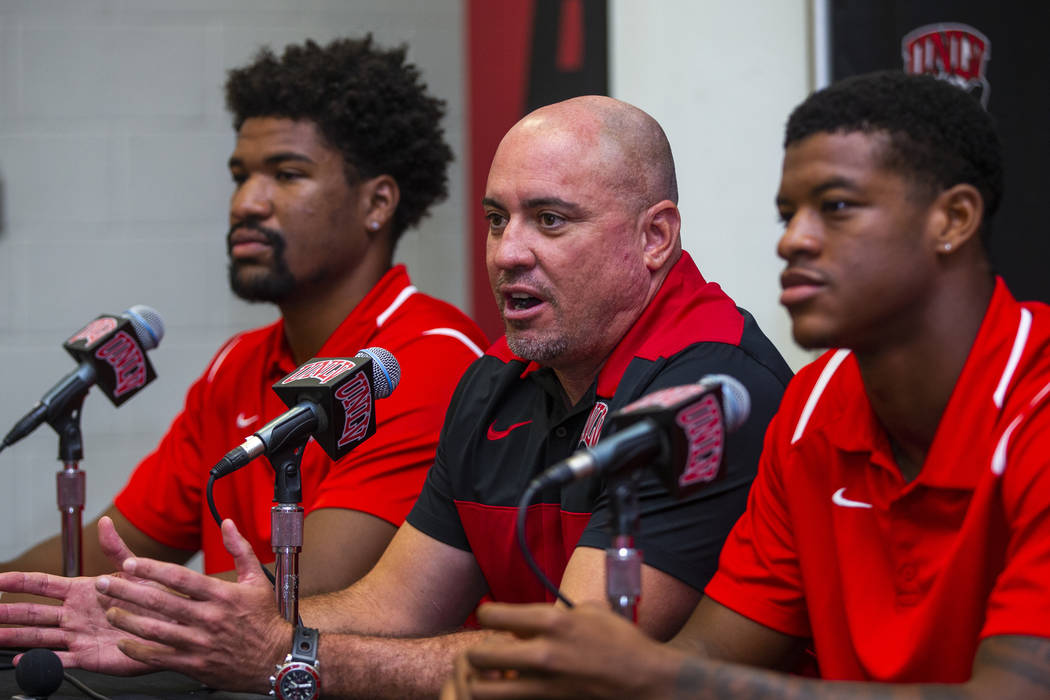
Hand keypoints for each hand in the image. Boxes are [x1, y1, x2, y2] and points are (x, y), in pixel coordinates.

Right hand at [0, 517, 163, 674]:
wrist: (176, 624)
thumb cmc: (157, 596)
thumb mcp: (136, 569)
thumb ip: (116, 549)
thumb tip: (105, 523)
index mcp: (83, 590)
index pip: (42, 585)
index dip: (18, 582)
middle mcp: (76, 613)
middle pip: (32, 613)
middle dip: (7, 612)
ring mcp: (80, 635)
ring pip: (39, 637)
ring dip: (15, 637)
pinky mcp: (90, 656)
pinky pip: (60, 660)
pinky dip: (42, 662)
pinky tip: (22, 660)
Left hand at [96, 519, 290, 691]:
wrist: (276, 659)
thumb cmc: (265, 619)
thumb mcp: (257, 579)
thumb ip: (240, 548)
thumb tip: (227, 523)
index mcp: (222, 595)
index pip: (180, 578)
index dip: (151, 570)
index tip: (129, 564)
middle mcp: (208, 618)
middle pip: (160, 602)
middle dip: (127, 591)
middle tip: (103, 583)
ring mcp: (199, 642)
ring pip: (155, 630)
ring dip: (127, 620)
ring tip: (109, 611)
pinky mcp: (194, 663)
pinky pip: (159, 657)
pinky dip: (137, 650)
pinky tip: (123, 641)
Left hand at [448, 602, 685, 698]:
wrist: (646, 680)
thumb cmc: (621, 642)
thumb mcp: (590, 612)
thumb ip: (556, 613)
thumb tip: (530, 621)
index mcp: (553, 622)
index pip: (492, 615)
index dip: (487, 614)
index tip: (492, 617)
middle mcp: (543, 654)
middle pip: (479, 655)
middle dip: (478, 652)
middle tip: (488, 651)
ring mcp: (543, 685)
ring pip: (482, 689)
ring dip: (483, 681)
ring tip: (494, 677)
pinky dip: (503, 695)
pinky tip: (513, 688)